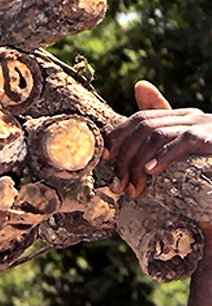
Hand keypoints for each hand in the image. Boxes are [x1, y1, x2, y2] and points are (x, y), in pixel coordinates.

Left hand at [103, 81, 211, 197]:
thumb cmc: (209, 172)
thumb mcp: (181, 158)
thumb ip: (160, 146)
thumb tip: (132, 127)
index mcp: (182, 118)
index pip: (140, 118)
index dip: (117, 136)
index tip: (103, 159)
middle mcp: (191, 117)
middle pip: (142, 126)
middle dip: (124, 156)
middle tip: (117, 185)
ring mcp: (203, 126)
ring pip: (156, 134)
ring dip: (137, 162)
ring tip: (132, 188)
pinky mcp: (211, 139)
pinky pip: (182, 141)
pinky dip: (163, 155)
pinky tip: (151, 171)